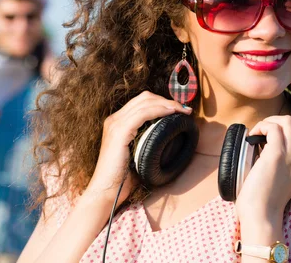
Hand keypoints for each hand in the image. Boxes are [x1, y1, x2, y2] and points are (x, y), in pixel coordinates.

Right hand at [84, 91, 191, 205]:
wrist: (105, 192)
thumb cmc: (122, 179)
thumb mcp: (136, 155)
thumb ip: (146, 143)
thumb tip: (168, 139)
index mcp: (117, 123)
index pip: (141, 102)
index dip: (162, 101)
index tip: (179, 110)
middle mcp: (114, 119)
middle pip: (144, 98)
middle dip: (167, 100)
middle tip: (184, 109)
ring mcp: (115, 124)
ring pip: (145, 102)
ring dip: (167, 104)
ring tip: (183, 110)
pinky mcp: (119, 132)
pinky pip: (142, 113)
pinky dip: (159, 110)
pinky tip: (171, 113)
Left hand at [236, 116, 290, 229]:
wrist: (262, 215)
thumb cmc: (265, 199)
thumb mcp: (282, 177)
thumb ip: (282, 161)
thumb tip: (265, 143)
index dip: (283, 130)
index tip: (267, 138)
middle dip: (275, 122)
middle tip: (261, 133)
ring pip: (286, 120)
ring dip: (268, 122)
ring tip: (256, 134)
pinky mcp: (277, 154)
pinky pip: (272, 127)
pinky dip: (260, 127)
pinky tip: (252, 137)